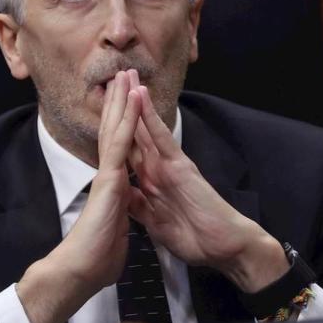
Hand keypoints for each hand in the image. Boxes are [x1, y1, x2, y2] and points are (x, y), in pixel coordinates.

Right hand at [17, 70, 142, 322]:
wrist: (80, 272)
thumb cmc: (95, 261)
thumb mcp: (113, 236)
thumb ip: (116, 222)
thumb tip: (116, 225)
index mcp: (114, 189)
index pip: (120, 150)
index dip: (123, 125)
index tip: (126, 104)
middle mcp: (109, 177)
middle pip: (115, 132)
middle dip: (119, 104)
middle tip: (123, 75)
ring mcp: (108, 176)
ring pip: (116, 130)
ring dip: (122, 101)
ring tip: (125, 74)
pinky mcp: (109, 180)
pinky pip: (120, 144)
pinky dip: (127, 120)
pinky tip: (131, 99)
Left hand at [127, 86, 288, 292]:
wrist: (223, 247)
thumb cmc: (195, 237)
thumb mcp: (156, 224)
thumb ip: (141, 208)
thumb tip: (126, 196)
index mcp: (150, 183)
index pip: (127, 152)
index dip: (113, 133)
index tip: (99, 115)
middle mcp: (157, 169)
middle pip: (134, 133)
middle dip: (121, 109)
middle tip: (111, 79)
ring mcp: (168, 165)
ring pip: (146, 127)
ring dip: (134, 102)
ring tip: (125, 75)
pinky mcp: (180, 166)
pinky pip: (161, 137)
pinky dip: (151, 117)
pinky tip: (141, 96)